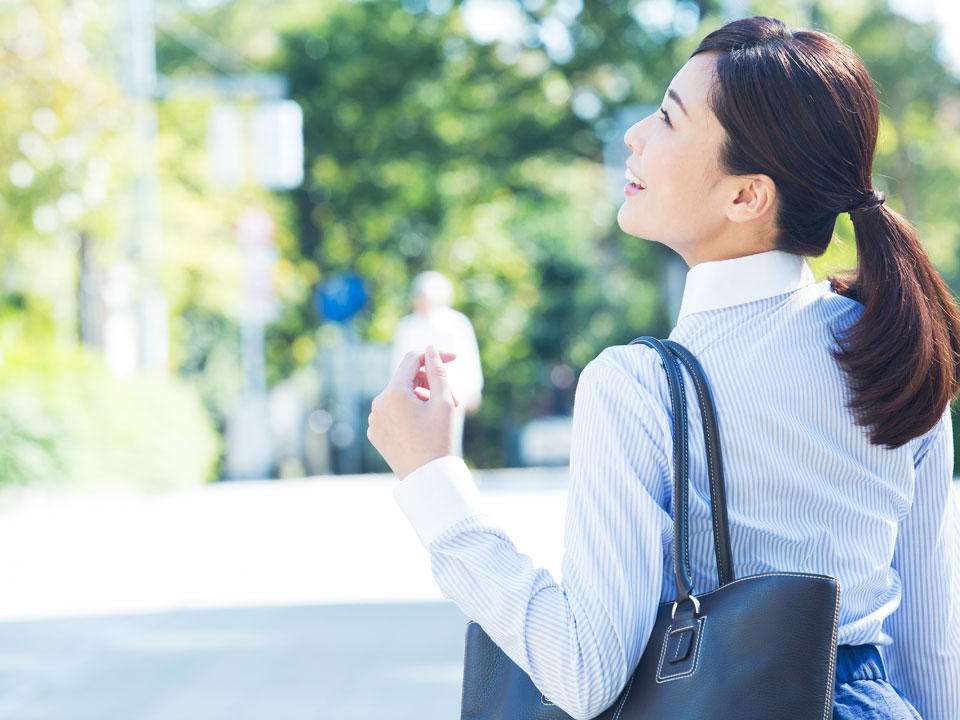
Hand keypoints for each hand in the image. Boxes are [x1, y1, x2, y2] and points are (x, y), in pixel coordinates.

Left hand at [367, 344, 460, 478]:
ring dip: (422, 399)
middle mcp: (378, 403)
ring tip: (440, 417)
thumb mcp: (444, 402)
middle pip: (408, 379)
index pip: (412, 359)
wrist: (427, 479)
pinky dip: (410, 413)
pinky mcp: (376, 433)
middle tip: (455, 400)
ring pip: (401, 396)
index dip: (434, 356)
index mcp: (393, 393)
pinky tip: (424, 428)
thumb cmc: (439, 440)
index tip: (454, 359)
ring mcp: (375, 419)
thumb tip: (431, 348)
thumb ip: (438, 371)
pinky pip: (393, 413)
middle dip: (431, 384)